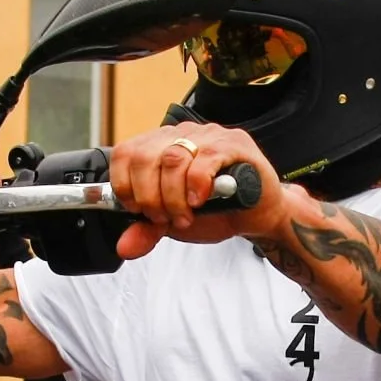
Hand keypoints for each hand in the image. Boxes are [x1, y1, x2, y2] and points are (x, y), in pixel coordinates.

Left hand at [108, 124, 287, 259]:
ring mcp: (208, 135)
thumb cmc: (216, 211)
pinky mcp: (234, 144)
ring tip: (185, 215)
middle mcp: (181, 134)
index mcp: (160, 145)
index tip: (139, 210)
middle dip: (149, 196)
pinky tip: (200, 201)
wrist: (257, 215)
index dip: (125, 185)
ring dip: (172, 196)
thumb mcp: (173, 223)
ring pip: (173, 158)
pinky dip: (197, 185)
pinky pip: (206, 158)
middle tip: (165, 218)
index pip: (126, 153)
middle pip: (145, 157)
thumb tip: (124, 246)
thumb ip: (147, 230)